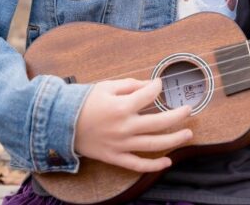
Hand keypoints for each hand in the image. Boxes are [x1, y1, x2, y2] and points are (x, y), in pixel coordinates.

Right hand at [74, 78, 192, 171]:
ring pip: (154, 144)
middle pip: (159, 122)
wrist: (60, 123)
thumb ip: (130, 86)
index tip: (160, 85)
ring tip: (188, 134)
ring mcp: (121, 144)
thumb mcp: (106, 87)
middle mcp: (125, 127)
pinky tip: (168, 161)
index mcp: (122, 107)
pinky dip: (154, 166)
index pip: (149, 95)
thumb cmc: (83, 102)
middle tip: (189, 110)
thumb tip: (150, 85)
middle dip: (178, 115)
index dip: (157, 87)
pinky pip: (138, 165)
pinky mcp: (115, 157)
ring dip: (174, 139)